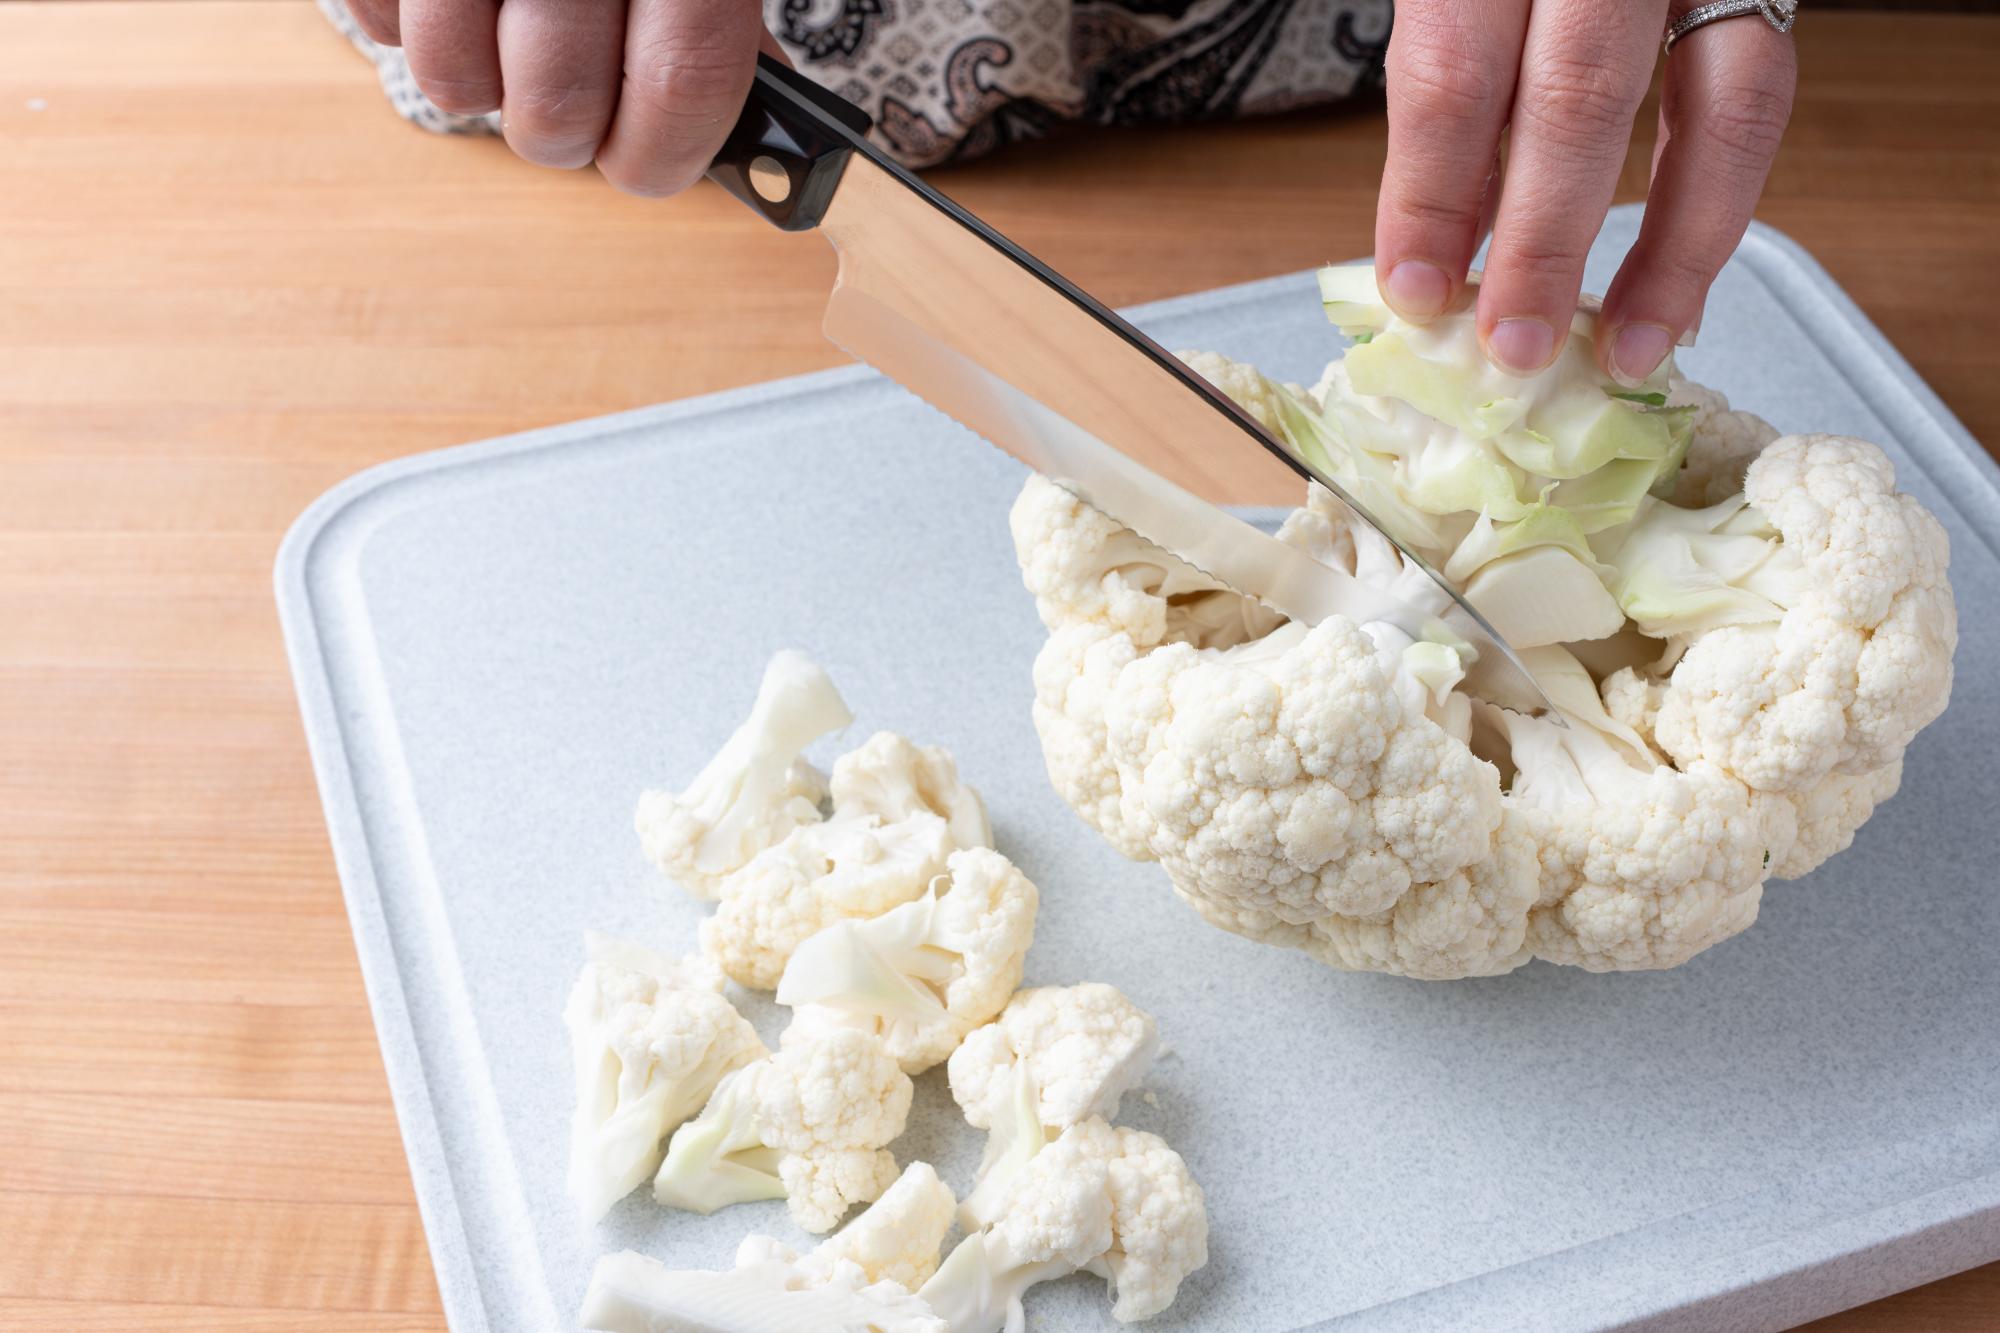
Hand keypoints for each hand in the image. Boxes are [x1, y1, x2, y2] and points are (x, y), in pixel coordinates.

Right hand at [346, 0, 781, 196]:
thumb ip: (718, 30)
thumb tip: (759, 150)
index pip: (684, 81)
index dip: (668, 152)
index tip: (652, 166)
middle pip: (559, 103)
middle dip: (568, 136)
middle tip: (576, 105)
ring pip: (452, 76)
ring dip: (482, 87)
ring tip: (510, 38)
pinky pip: (372, 23)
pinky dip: (409, 29)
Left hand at [1373, 0, 1796, 383]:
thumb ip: (1443, 93)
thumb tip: (1436, 254)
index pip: (1455, 72)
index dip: (1429, 196)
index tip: (1414, 291)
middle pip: (1580, 95)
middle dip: (1545, 241)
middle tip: (1514, 346)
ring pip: (1720, 105)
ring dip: (1670, 248)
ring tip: (1623, 346)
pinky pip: (1760, 98)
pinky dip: (1718, 206)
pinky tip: (1676, 290)